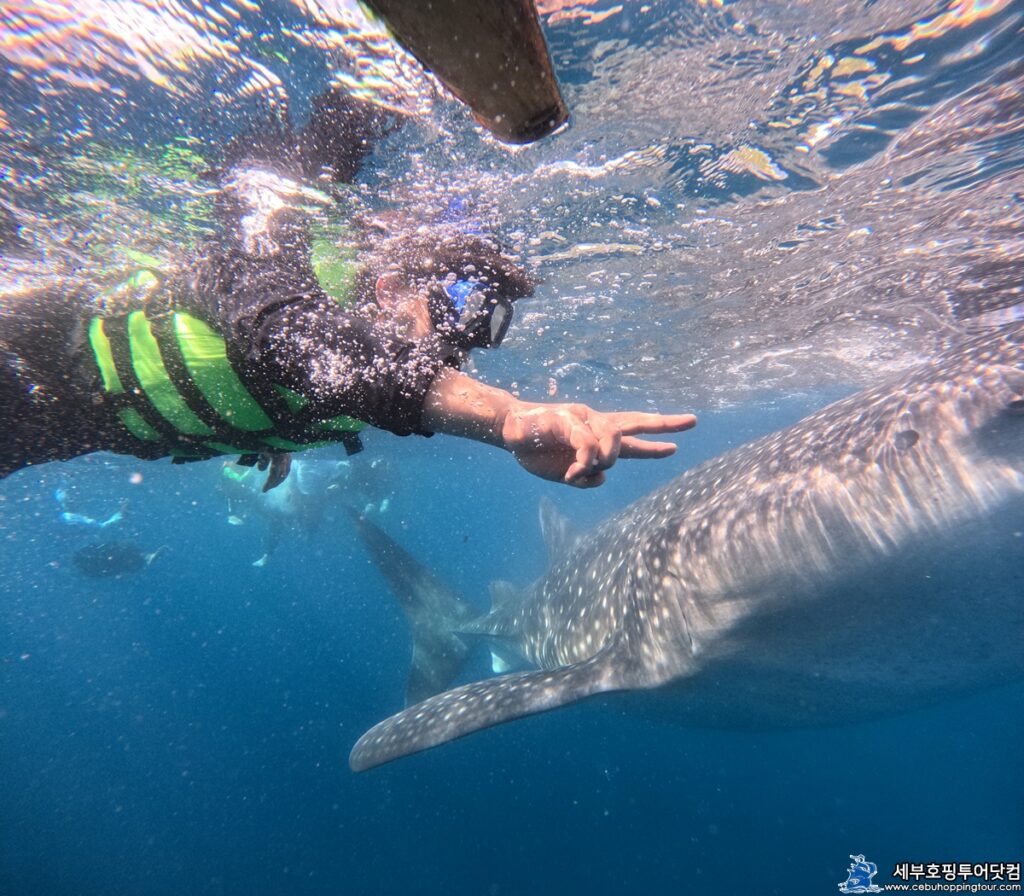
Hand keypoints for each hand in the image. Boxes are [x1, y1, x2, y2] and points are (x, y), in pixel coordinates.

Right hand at [499, 402, 696, 487]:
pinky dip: (586, 459)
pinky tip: (577, 470)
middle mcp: (594, 423)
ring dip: (608, 457)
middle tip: (692, 422)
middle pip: (635, 421)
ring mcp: (582, 418)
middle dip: (664, 424)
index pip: (631, 437)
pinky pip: (587, 442)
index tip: (677, 445)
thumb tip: (603, 478)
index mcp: (596, 435)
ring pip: (614, 436)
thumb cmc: (536, 450)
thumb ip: (585, 477)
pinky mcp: (567, 418)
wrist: (509, 432)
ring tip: (589, 468)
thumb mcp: (565, 474)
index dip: (655, 441)